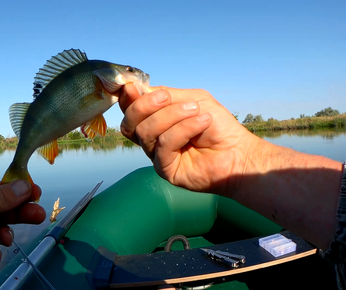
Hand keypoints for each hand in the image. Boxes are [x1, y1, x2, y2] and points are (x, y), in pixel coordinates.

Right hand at [120, 84, 342, 249]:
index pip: (129, 109)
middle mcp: (151, 138)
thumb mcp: (192, 100)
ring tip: (196, 111)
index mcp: (154, 120)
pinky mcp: (164, 169)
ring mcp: (156, 154)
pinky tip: (202, 123)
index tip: (133, 87)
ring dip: (171, 116)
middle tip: (166, 98)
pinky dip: (183, 130)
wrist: (238, 151)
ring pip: (146, 132)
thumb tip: (135, 88)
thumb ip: (166, 95)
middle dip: (144, 106)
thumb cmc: (217, 126)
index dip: (127, 98)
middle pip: (129, 123)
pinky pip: (163, 145)